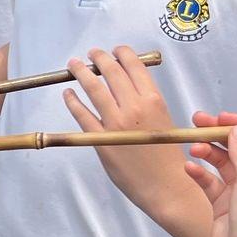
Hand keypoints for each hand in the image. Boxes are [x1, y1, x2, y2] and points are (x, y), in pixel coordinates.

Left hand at [64, 47, 193, 215]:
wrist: (166, 186)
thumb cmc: (167, 155)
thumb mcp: (164, 119)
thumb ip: (146, 101)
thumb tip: (129, 83)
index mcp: (154, 100)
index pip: (134, 66)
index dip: (122, 53)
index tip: (114, 50)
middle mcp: (134, 108)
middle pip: (111, 72)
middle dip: (99, 58)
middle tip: (91, 53)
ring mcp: (115, 123)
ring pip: (93, 89)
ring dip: (81, 72)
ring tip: (73, 65)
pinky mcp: (101, 140)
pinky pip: (82, 115)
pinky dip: (73, 101)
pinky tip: (68, 94)